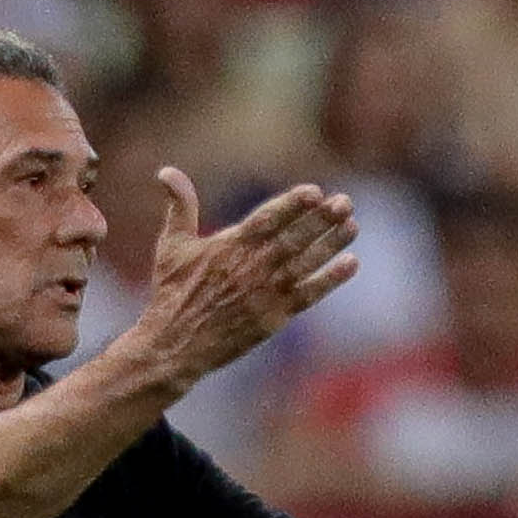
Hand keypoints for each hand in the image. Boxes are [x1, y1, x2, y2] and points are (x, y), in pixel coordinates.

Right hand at [124, 175, 358, 395]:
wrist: (174, 347)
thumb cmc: (172, 294)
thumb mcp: (171, 246)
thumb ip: (179, 207)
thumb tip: (166, 171)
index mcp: (230, 245)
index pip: (268, 218)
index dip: (292, 204)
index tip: (315, 192)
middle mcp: (251, 267)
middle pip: (294, 238)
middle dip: (321, 220)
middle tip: (345, 202)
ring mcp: (264, 293)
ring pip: (305, 263)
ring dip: (331, 244)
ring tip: (352, 226)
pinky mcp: (273, 318)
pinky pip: (308, 295)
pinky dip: (330, 280)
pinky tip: (350, 263)